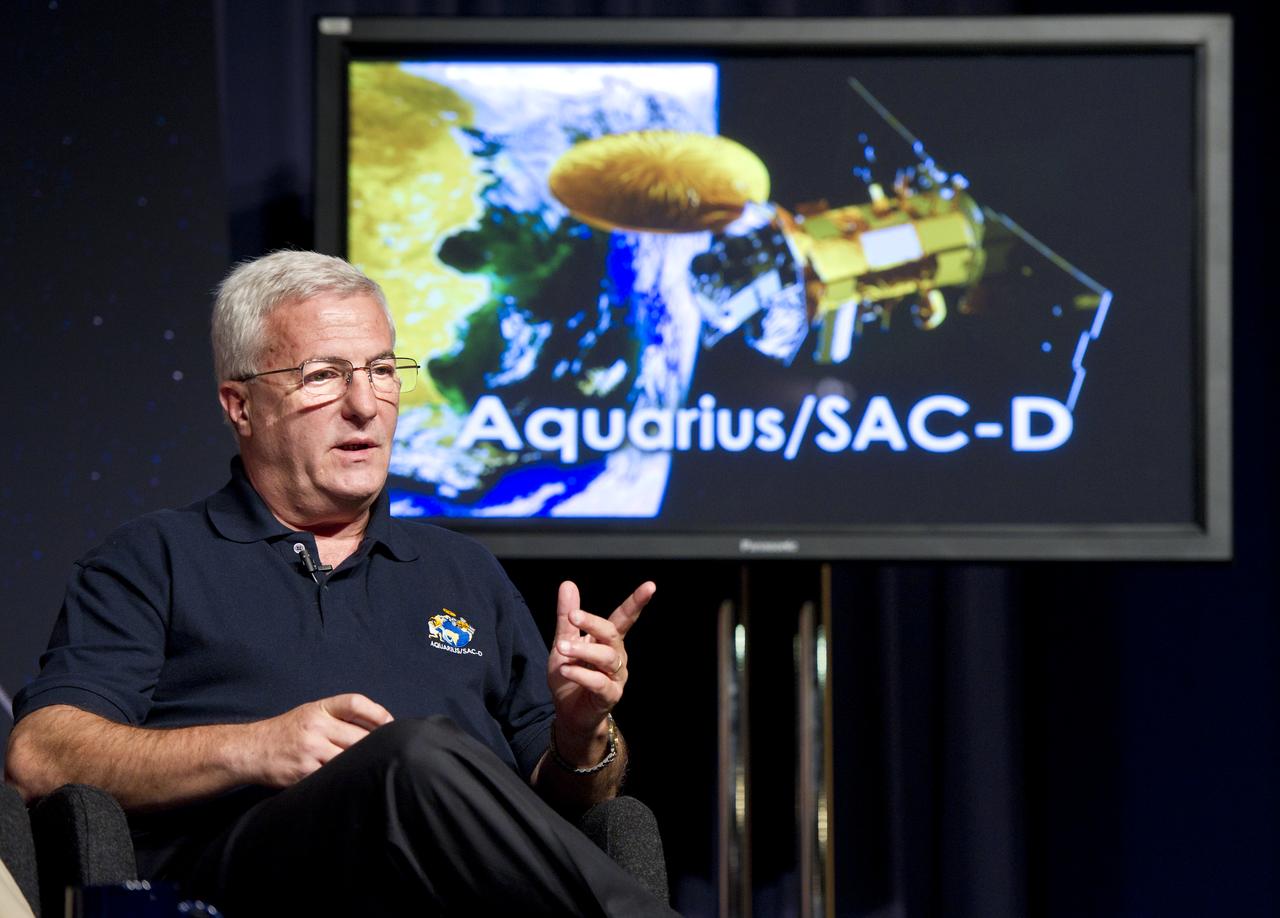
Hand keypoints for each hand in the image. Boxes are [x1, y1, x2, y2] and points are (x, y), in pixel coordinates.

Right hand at [245, 693, 392, 787]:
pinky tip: (350, 780)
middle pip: (359, 736)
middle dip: (373, 746)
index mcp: (319, 708)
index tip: (390, 724)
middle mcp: (315, 725)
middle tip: (385, 754)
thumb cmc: (287, 732)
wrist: (250, 750)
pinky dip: (345, 778)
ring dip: (361, 764)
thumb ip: (339, 717)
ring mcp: (310, 749)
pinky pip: (333, 776)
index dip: (378, 713)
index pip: (355, 703)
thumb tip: (379, 727)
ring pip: (349, 758)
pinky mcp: (304, 771)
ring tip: (371, 769)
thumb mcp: (311, 714)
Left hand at [547, 580, 654, 763]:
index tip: (650, 586)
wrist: (568, 713)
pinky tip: (566, 669)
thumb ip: (566, 617)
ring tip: (562, 648)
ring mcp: (616, 677)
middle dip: (593, 623)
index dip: (636, 602)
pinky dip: (581, 674)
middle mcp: (617, 656)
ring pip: (607, 657)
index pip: (624, 617)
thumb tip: (568, 584)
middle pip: (612, 634)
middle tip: (573, 617)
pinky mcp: (610, 696)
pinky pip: (599, 682)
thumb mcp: (563, 642)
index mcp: (608, 641)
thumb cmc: (569, 676)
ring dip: (583, 650)